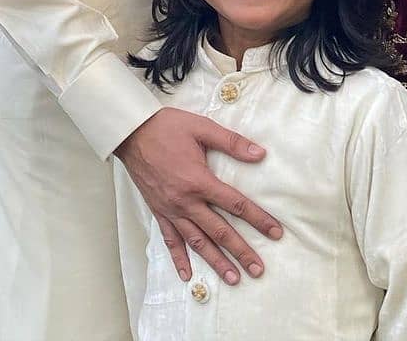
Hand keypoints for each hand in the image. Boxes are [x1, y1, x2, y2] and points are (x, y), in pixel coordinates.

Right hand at [116, 106, 280, 284]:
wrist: (132, 133)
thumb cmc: (167, 128)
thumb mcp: (202, 128)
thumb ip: (232, 142)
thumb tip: (260, 153)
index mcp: (199, 181)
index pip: (235, 204)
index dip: (258, 218)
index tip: (275, 232)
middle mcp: (186, 202)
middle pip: (219, 231)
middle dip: (241, 252)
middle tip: (258, 269)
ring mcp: (171, 210)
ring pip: (197, 242)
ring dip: (216, 262)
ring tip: (233, 278)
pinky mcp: (159, 212)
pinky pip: (170, 240)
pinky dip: (179, 259)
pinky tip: (187, 275)